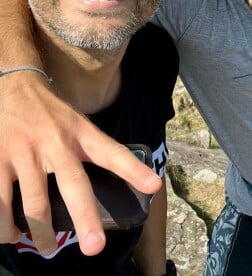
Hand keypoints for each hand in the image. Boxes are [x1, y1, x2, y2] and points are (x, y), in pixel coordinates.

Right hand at [0, 73, 161, 255]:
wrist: (14, 87)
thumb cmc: (52, 112)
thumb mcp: (78, 123)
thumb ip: (92, 148)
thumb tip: (115, 179)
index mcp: (81, 133)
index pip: (112, 152)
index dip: (134, 170)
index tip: (153, 186)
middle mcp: (55, 144)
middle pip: (73, 185)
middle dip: (85, 218)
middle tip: (94, 247)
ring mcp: (25, 153)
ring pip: (34, 204)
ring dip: (40, 233)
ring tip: (48, 248)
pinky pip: (0, 201)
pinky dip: (5, 225)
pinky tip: (11, 235)